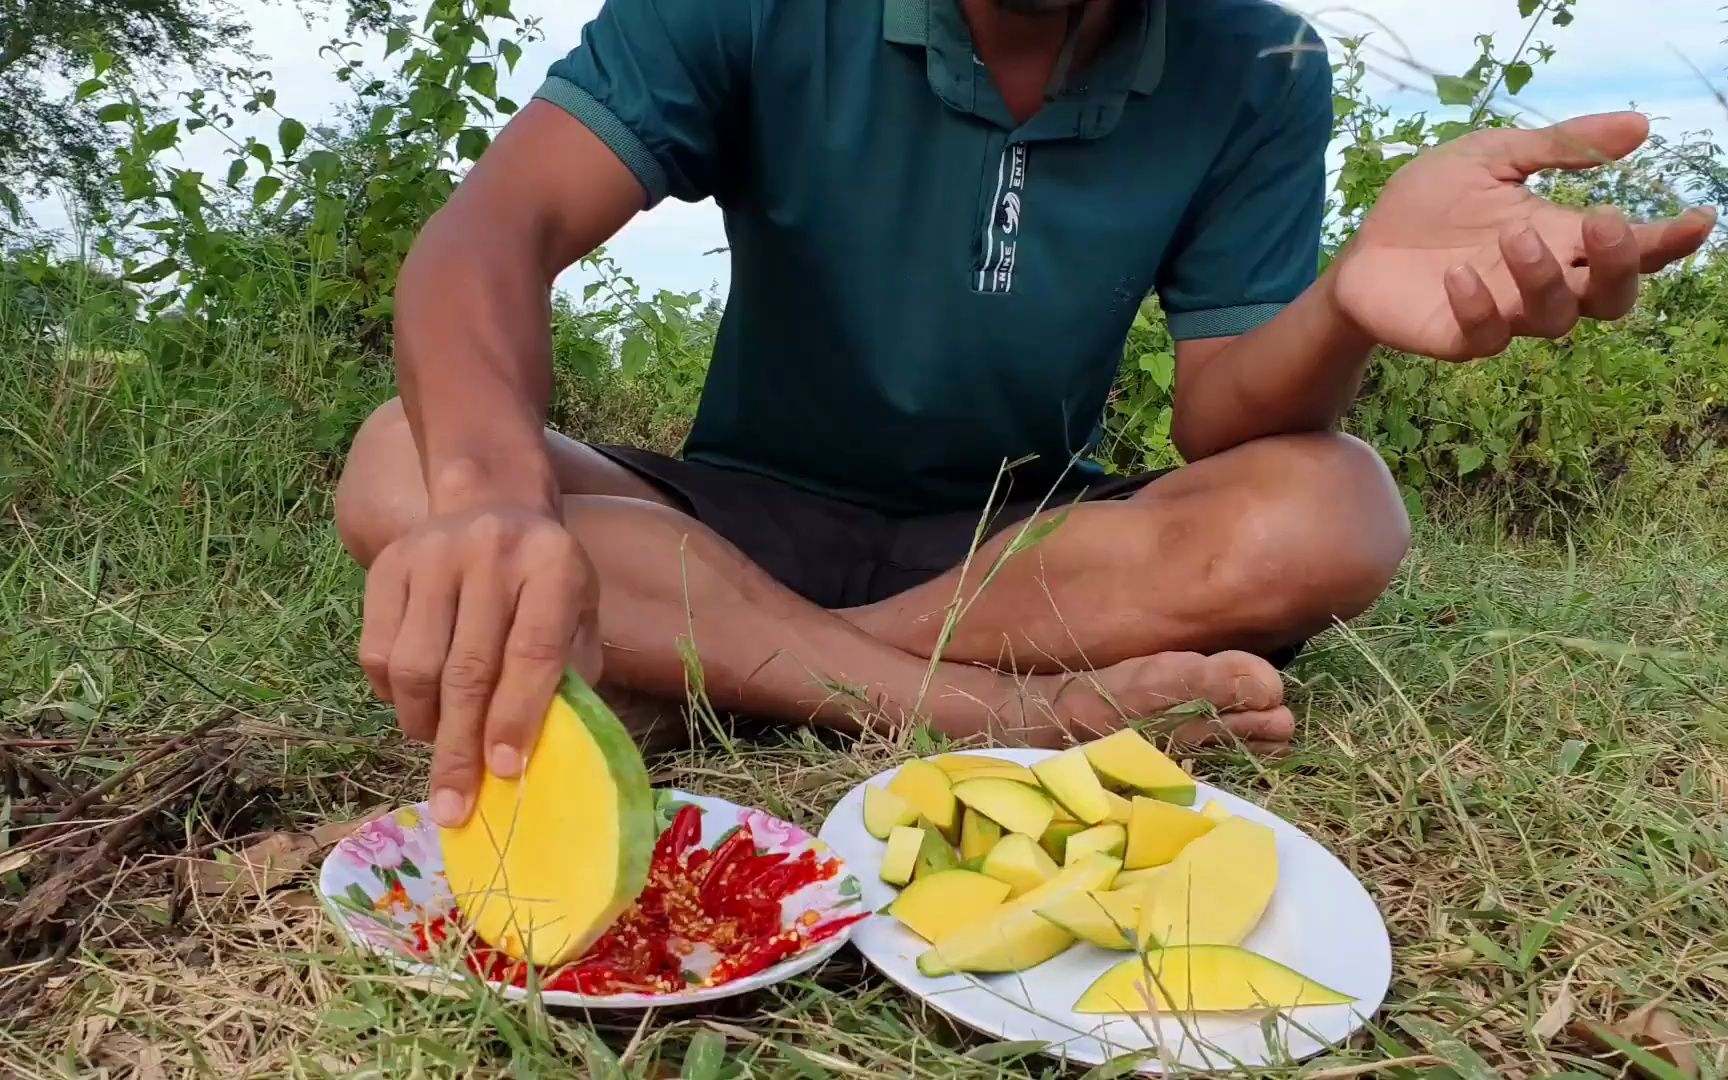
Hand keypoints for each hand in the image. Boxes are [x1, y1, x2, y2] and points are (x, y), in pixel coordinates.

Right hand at [358, 505, 600, 827]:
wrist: (491, 505)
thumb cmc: (543, 583)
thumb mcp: (578, 615)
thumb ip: (569, 676)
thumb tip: (538, 757)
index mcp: (553, 564)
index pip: (533, 652)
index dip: (517, 717)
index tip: (504, 773)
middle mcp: (491, 552)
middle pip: (468, 669)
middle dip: (460, 748)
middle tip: (454, 806)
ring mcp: (432, 553)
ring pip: (414, 666)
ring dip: (424, 724)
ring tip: (440, 744)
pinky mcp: (387, 564)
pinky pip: (377, 651)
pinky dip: (391, 694)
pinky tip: (416, 703)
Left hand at [1332, 111, 1717, 361]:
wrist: (1361, 249)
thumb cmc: (1429, 205)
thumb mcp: (1491, 157)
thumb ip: (1558, 146)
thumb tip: (1640, 126)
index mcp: (1561, 238)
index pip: (1630, 249)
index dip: (1667, 241)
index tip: (1697, 218)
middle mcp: (1543, 282)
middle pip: (1610, 298)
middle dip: (1618, 267)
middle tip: (1603, 224)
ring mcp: (1505, 314)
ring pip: (1554, 319)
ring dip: (1544, 277)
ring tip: (1516, 235)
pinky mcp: (1460, 337)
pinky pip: (1486, 336)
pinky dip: (1479, 307)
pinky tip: (1457, 275)